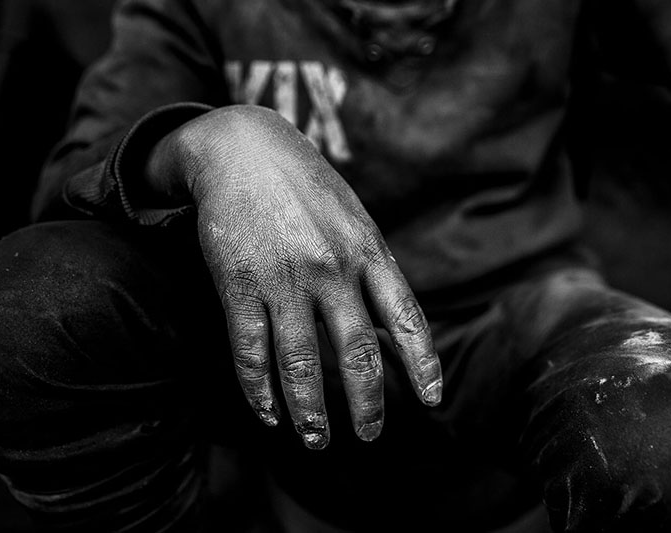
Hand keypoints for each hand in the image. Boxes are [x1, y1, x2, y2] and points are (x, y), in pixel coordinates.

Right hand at [168, 105, 441, 448]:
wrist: (242, 146)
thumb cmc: (305, 185)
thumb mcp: (354, 215)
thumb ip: (372, 267)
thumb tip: (390, 328)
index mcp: (368, 251)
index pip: (406, 319)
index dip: (422, 364)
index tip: (431, 399)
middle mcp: (331, 269)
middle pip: (357, 356)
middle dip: (367, 405)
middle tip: (370, 435)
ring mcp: (284, 279)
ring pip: (301, 365)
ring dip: (311, 412)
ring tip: (317, 440)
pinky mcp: (238, 285)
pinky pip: (251, 351)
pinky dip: (259, 390)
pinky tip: (268, 413)